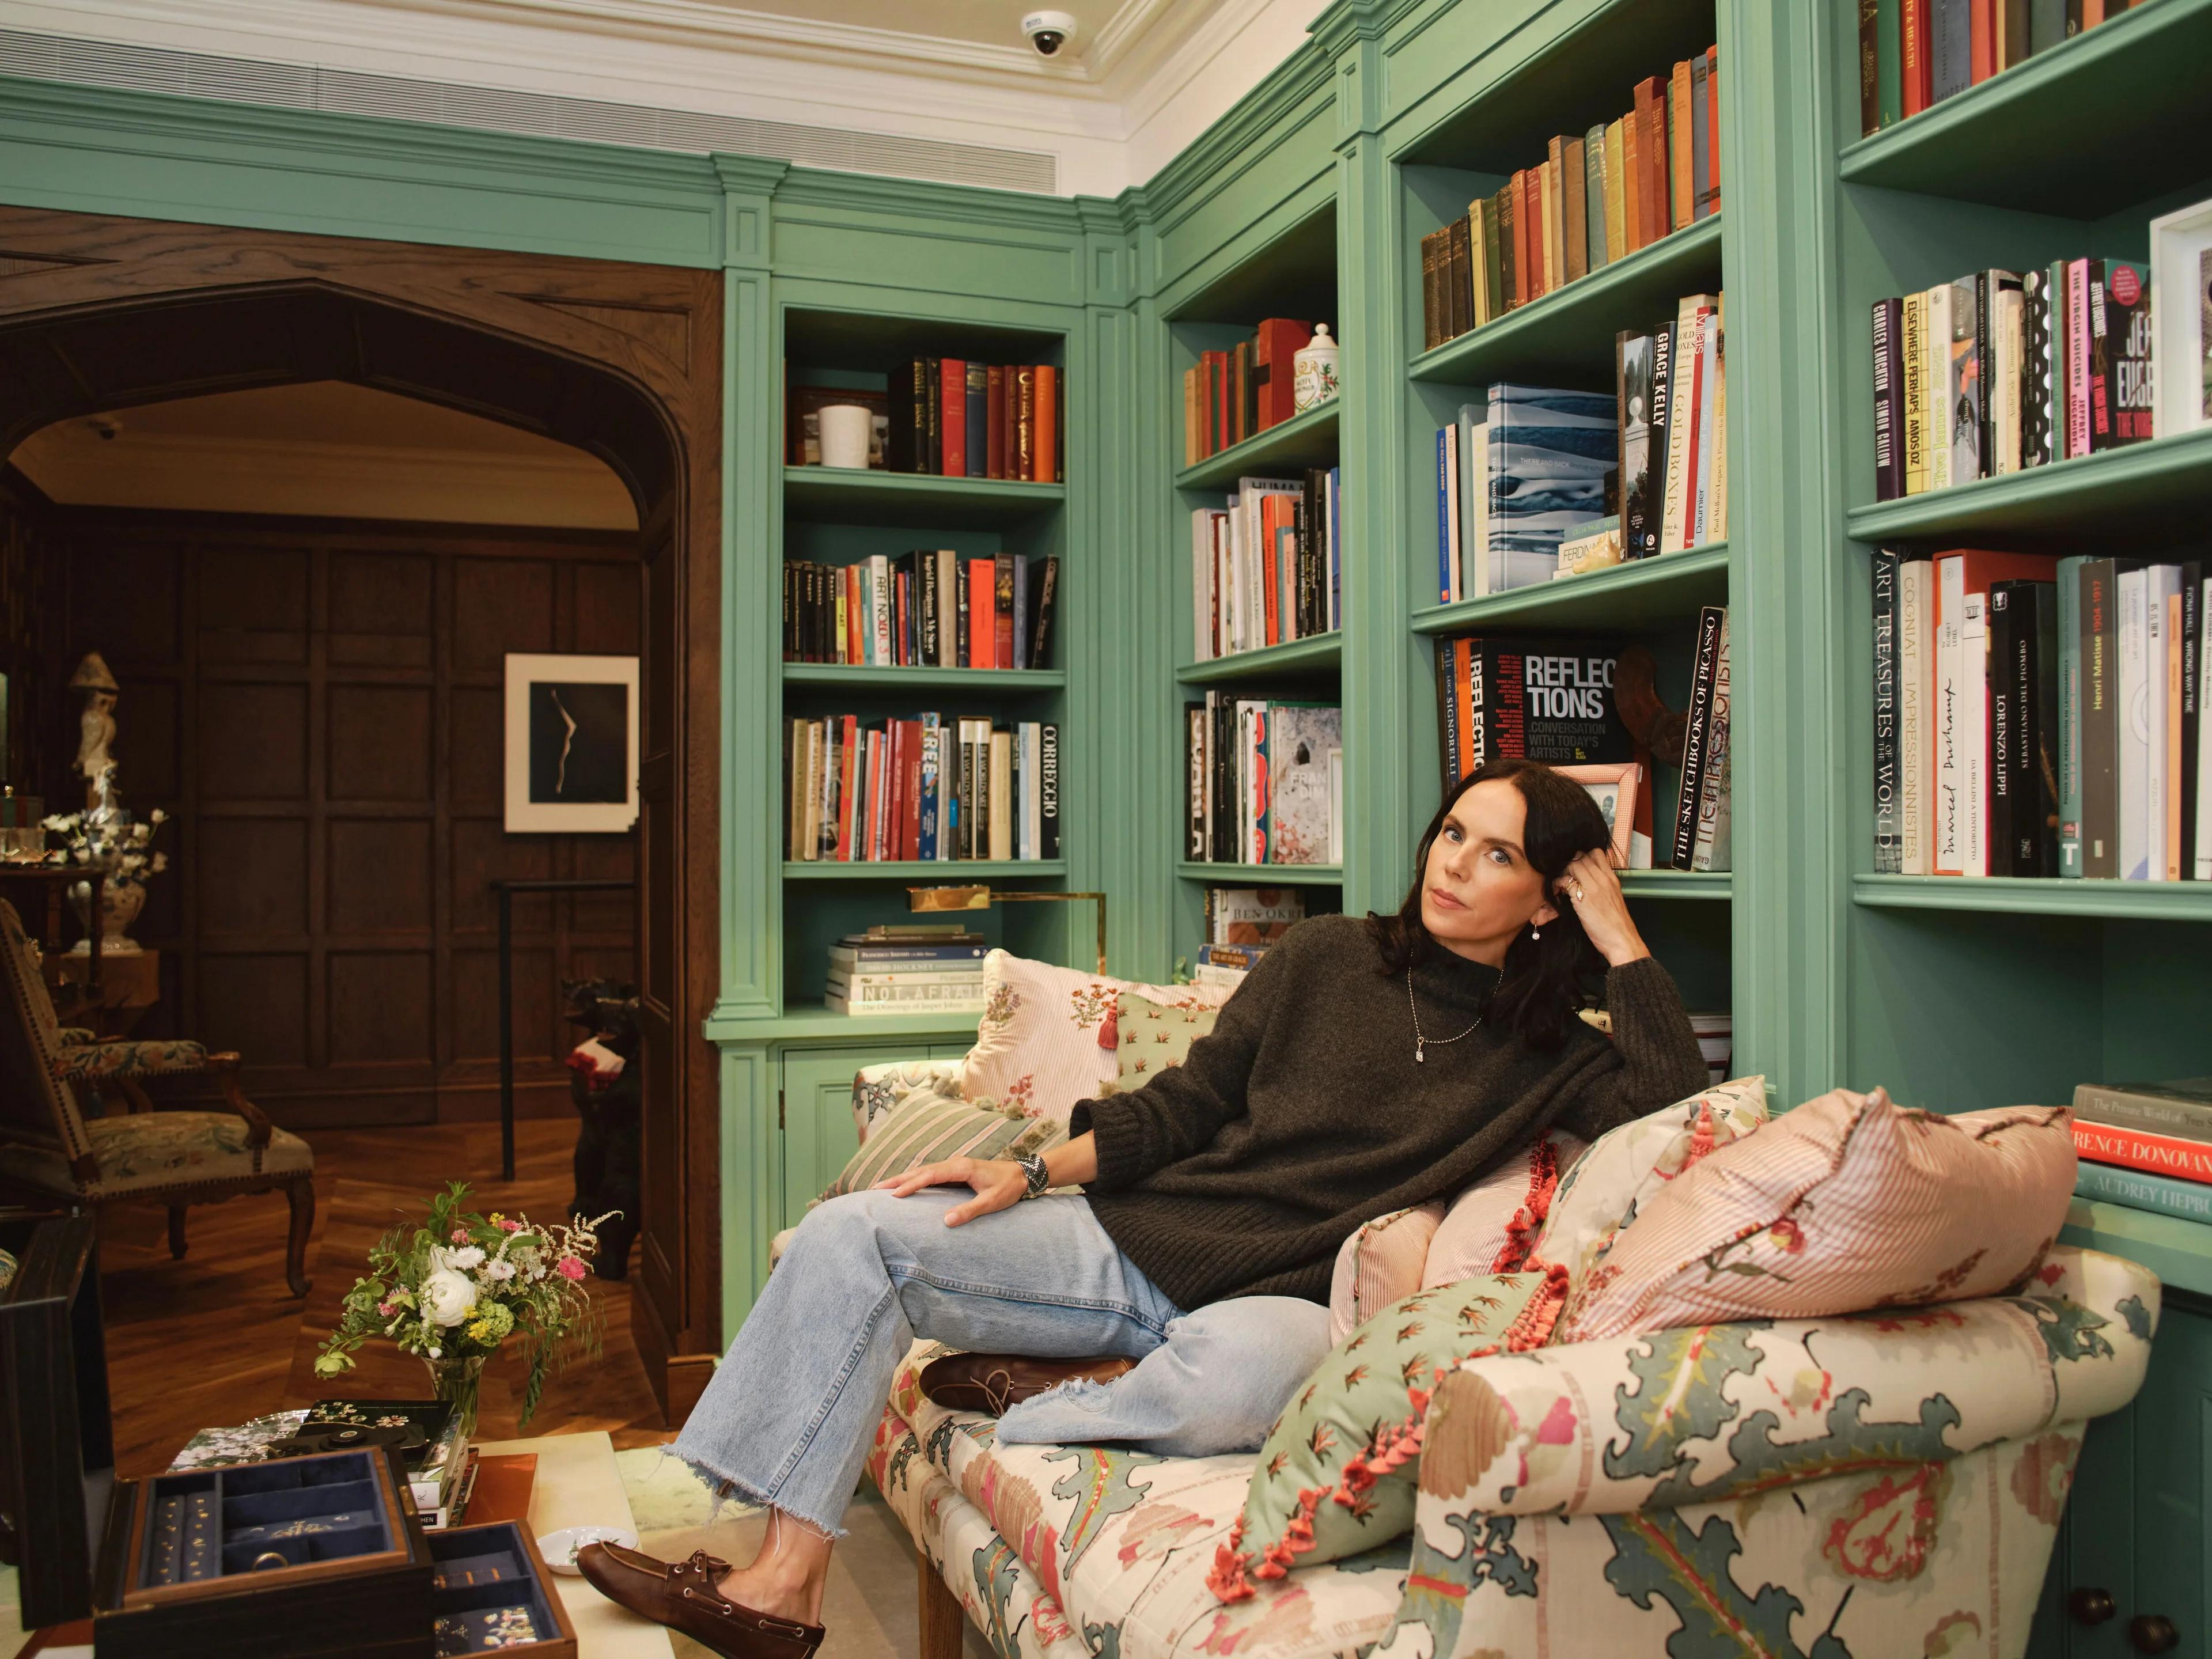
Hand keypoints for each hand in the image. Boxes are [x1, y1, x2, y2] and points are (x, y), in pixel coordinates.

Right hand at [875, 1157, 1028, 1225]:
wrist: (1023, 1174)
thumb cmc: (1008, 1187)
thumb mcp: (992, 1201)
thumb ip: (970, 1210)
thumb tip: (946, 1221)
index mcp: (961, 1168)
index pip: (930, 1175)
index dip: (911, 1184)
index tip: (894, 1194)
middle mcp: (954, 1164)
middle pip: (921, 1170)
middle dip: (898, 1179)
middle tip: (875, 1189)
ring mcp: (954, 1167)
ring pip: (923, 1171)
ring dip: (903, 1179)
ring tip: (883, 1188)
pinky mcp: (955, 1172)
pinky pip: (930, 1175)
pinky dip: (915, 1180)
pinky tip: (905, 1187)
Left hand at [1555, 850, 1648, 966]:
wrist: (1622, 940)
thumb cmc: (1617, 923)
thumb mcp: (1613, 898)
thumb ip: (1603, 886)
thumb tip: (1590, 880)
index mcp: (1612, 878)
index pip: (1596, 853)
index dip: (1583, 856)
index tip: (1577, 867)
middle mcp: (1603, 879)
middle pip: (1582, 856)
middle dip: (1571, 863)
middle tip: (1566, 875)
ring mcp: (1593, 888)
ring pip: (1573, 865)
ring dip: (1563, 872)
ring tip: (1561, 884)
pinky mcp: (1582, 899)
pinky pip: (1565, 881)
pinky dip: (1558, 884)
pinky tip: (1558, 892)